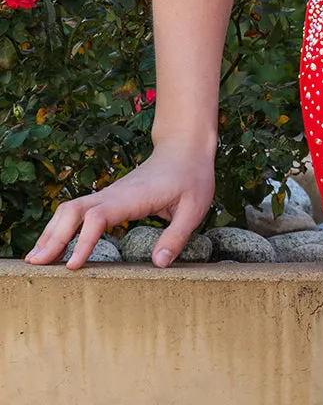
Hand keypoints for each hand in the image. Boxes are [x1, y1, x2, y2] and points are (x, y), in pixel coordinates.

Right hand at [22, 141, 215, 269]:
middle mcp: (114, 193)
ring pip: (70, 209)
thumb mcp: (194, 207)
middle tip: (37, 265)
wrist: (185, 148)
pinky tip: (53, 246)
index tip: (73, 265)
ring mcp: (108, 194)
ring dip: (52, 232)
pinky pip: (78, 211)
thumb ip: (177, 235)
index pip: (99, 217)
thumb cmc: (191, 176)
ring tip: (36, 260)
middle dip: (53, 237)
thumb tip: (158, 264)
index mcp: (133, 196)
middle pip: (73, 211)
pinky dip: (60, 227)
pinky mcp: (108, 198)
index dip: (84, 240)